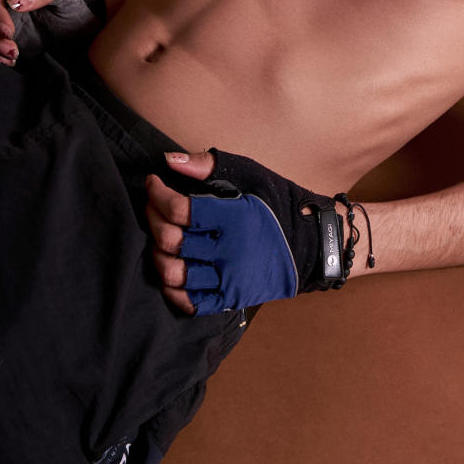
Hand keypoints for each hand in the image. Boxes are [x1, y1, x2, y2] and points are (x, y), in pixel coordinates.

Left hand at [146, 148, 340, 314]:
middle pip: (172, 240)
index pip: (181, 210)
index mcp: (235, 217)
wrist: (312, 243)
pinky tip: (169, 269)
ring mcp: (230, 280)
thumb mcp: (251, 174)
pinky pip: (191, 303)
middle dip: (152, 218)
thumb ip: (208, 165)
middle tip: (151, 205)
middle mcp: (230, 252)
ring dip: (156, 253)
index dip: (158, 194)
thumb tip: (168, 160)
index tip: (152, 182)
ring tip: (159, 236)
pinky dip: (172, 289)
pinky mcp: (231, 298)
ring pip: (175, 273)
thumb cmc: (279, 203)